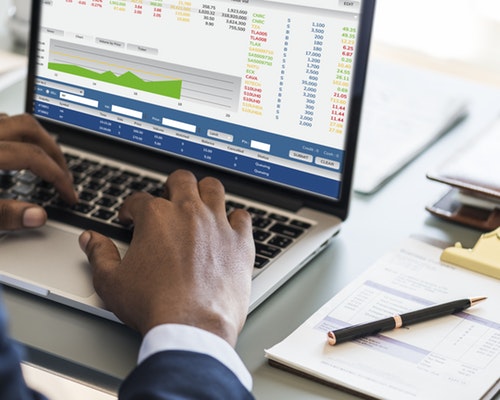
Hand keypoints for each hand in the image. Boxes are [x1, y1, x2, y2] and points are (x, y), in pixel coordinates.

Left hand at [0, 113, 76, 229]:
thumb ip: (4, 214)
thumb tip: (38, 216)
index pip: (34, 158)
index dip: (57, 178)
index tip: (69, 196)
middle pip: (29, 128)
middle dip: (54, 151)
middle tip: (64, 175)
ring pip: (12, 121)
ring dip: (34, 139)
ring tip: (44, 161)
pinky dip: (13, 136)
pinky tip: (13, 153)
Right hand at [79, 170, 254, 345]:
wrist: (191, 327)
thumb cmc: (153, 305)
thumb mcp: (112, 282)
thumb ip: (99, 254)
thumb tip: (90, 239)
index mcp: (156, 217)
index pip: (139, 200)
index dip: (131, 209)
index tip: (131, 219)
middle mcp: (189, 212)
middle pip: (181, 180)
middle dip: (171, 187)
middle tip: (168, 202)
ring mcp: (218, 224)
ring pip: (213, 188)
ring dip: (204, 192)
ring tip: (199, 204)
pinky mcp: (240, 242)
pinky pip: (243, 217)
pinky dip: (235, 219)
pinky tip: (228, 228)